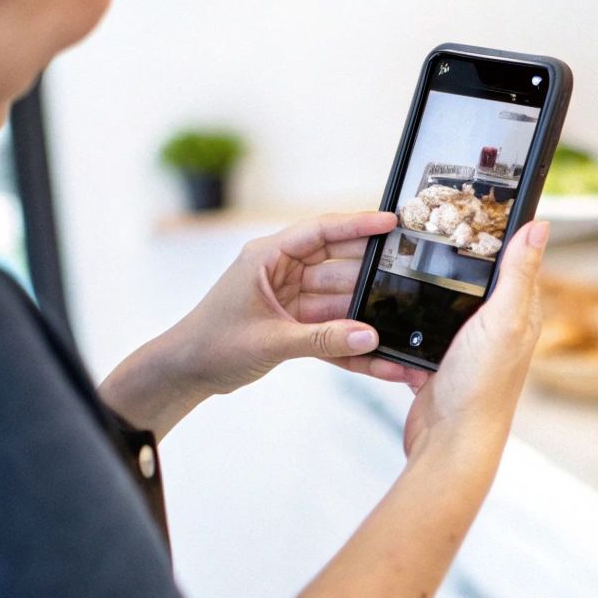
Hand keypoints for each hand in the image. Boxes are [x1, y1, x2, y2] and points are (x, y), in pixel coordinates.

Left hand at [169, 211, 424, 394]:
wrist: (185, 374)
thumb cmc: (211, 344)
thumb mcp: (270, 340)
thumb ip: (322, 339)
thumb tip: (370, 336)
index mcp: (268, 258)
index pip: (321, 232)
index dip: (358, 225)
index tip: (391, 223)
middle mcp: (283, 273)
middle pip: (340, 266)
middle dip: (374, 274)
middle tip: (412, 275)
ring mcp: (292, 300)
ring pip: (342, 302)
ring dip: (368, 318)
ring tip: (403, 328)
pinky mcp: (297, 327)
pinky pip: (333, 332)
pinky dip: (353, 347)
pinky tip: (381, 361)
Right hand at [403, 221, 549, 460]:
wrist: (449, 442)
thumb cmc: (482, 387)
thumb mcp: (504, 320)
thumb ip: (519, 274)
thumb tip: (540, 227)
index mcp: (520, 313)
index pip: (516, 261)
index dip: (503, 232)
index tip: (483, 201)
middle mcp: (497, 329)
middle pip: (479, 279)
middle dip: (461, 253)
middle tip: (438, 220)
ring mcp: (467, 347)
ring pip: (448, 303)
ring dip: (433, 285)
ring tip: (411, 254)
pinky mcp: (438, 363)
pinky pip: (423, 332)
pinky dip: (412, 320)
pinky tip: (396, 305)